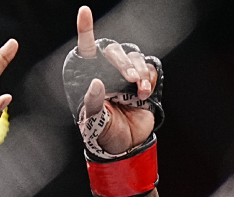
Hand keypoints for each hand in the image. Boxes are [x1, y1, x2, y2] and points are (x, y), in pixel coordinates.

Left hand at [76, 6, 157, 154]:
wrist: (125, 146)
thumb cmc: (103, 132)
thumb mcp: (95, 121)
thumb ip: (93, 103)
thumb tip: (96, 83)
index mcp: (90, 78)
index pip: (86, 50)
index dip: (85, 30)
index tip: (84, 11)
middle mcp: (107, 73)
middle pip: (114, 51)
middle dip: (122, 62)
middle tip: (129, 77)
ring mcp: (126, 76)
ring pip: (133, 57)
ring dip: (137, 69)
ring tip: (137, 88)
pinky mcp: (144, 82)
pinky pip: (149, 69)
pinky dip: (148, 78)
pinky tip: (143, 92)